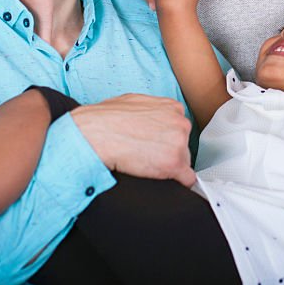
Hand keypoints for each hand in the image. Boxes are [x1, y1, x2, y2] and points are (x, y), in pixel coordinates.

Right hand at [71, 94, 195, 186]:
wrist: (96, 135)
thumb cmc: (107, 119)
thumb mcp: (134, 102)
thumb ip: (151, 110)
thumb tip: (150, 119)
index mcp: (172, 108)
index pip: (179, 128)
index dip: (166, 139)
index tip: (157, 145)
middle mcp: (180, 123)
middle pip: (183, 144)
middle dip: (169, 151)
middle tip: (148, 155)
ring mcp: (179, 143)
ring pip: (183, 161)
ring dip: (169, 165)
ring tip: (146, 164)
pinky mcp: (174, 164)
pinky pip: (187, 178)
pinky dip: (178, 182)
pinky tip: (166, 181)